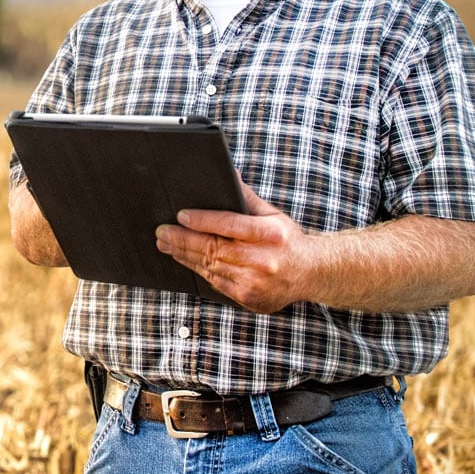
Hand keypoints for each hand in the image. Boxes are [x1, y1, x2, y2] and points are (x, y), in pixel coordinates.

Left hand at [155, 178, 308, 313]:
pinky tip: (186, 259)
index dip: (202, 220)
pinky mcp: (249, 298)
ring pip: (210, 266)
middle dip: (183, 239)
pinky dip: (199, 269)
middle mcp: (263, 260)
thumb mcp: (273, 214)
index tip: (181, 215)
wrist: (312, 273)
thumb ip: (247, 198)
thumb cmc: (288, 240)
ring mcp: (255, 283)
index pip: (228, 225)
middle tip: (162, 232)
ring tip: (166, 244)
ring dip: (184, 255)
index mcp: (271, 234)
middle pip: (214, 248)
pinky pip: (216, 282)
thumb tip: (228, 175)